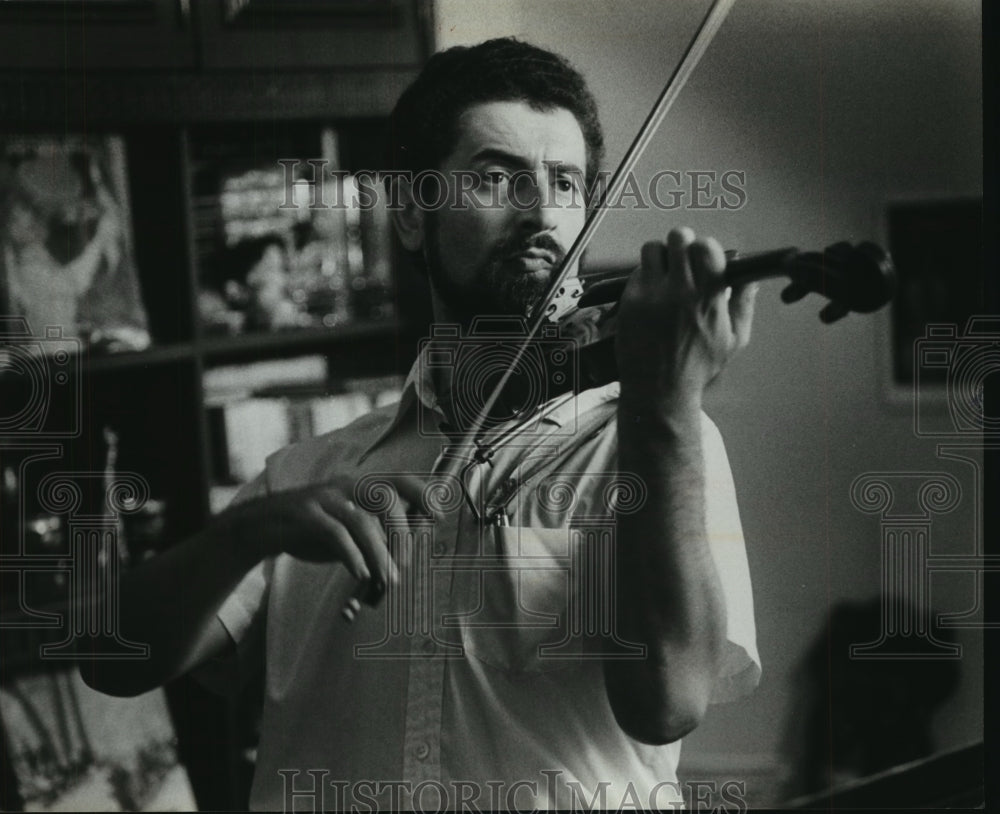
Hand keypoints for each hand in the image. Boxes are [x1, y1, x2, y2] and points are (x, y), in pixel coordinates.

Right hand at [215, 473, 432, 600]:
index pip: (399, 480)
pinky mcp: (306, 515)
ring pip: (361, 522)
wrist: (266, 526)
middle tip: (403, 565)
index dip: (422, 493)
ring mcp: (325, 498)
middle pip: (385, 498)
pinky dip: (352, 556)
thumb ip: (379, 530)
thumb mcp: (352, 525)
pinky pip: (335, 534)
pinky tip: (361, 574)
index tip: (437, 514)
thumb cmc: (316, 527)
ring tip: (387, 580)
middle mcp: (346, 485)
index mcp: (361, 484)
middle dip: (400, 533)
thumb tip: (410, 547)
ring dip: (379, 554)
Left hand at [615, 227, 756, 416]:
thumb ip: (744, 306)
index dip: (706, 246)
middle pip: (679, 238)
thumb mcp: (734, 340)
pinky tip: (651, 292)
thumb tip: (750, 281)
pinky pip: (636, 272)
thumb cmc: (697, 367)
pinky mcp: (630, 302)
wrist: (659, 390)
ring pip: (653, 249)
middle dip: (682, 243)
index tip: (705, 256)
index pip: (707, 247)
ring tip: (665, 272)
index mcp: (708, 298)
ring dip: (661, 255)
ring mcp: (652, 295)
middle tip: (682, 256)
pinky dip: (645, 276)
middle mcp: (680, 291)